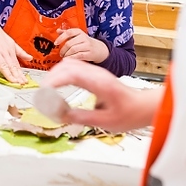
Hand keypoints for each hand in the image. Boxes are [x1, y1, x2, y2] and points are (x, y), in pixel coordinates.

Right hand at [0, 21, 32, 83]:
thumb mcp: (12, 43)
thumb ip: (21, 52)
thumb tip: (30, 58)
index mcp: (11, 51)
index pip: (17, 65)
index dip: (21, 74)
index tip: (25, 81)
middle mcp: (4, 52)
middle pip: (11, 66)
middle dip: (16, 76)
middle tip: (21, 83)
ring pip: (2, 64)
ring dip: (8, 73)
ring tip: (13, 81)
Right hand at [42, 59, 162, 132]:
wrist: (143, 106)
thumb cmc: (129, 113)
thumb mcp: (105, 121)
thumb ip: (81, 117)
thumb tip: (59, 115)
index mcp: (99, 83)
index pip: (71, 74)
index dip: (54, 81)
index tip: (43, 92)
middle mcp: (96, 73)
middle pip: (67, 66)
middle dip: (50, 78)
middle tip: (41, 95)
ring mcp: (95, 71)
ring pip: (69, 64)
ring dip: (55, 75)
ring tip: (47, 92)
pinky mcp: (94, 74)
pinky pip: (73, 68)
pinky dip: (61, 75)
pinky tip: (57, 86)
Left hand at [54, 27, 108, 62]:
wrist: (98, 49)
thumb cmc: (85, 42)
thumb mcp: (77, 36)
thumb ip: (67, 33)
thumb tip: (58, 31)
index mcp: (79, 32)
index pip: (68, 32)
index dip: (61, 38)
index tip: (56, 43)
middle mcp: (84, 38)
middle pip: (70, 43)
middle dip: (63, 50)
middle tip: (61, 53)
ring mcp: (87, 46)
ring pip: (73, 50)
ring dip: (67, 55)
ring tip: (64, 57)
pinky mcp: (89, 54)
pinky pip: (78, 56)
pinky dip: (72, 58)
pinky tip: (68, 59)